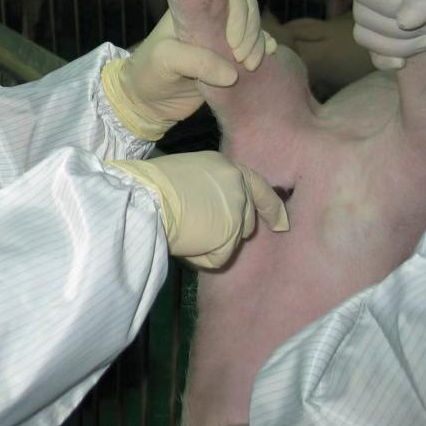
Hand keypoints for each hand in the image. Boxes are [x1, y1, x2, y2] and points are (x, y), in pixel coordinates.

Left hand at [102, 0, 275, 140]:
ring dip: (258, 43)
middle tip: (241, 58)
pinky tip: (268, 58)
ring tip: (250, 66)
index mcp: (194, 10)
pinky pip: (255, 47)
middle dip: (250, 30)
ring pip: (253, 27)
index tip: (231, 41)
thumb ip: (197, 62)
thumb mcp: (165, 60)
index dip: (238, 13)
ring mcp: (222, 39)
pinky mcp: (229, 60)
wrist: (147, 103)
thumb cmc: (149, 72)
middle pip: (246, 7)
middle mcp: (211, 19)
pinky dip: (264, 50)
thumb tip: (232, 73)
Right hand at [107, 152, 287, 268]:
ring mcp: (237, 210)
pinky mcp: (230, 234)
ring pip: (232, 241)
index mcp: (225, 167)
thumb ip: (208, 189)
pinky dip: (201, 258)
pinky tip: (184, 243)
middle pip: (247, 220)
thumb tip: (212, 210)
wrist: (145, 198)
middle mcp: (237, 185)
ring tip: (183, 232)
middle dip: (230, 231)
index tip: (281, 223)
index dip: (271, 207)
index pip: (257, 186)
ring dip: (211, 244)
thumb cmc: (153, 186)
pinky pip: (219, 258)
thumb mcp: (186, 176)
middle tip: (198, 230)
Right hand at [347, 0, 425, 69]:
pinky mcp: (388, 25)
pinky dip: (384, 59)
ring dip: (395, 46)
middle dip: (398, 30)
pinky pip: (371, 49)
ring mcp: (378, 5)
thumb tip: (405, 22)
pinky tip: (405, 62)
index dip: (385, 6)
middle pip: (361, 15)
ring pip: (364, 34)